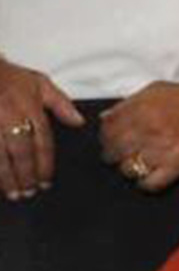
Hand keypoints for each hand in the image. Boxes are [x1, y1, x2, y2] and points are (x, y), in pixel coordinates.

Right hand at [0, 57, 83, 200]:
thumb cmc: (8, 76)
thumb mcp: (39, 82)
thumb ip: (60, 104)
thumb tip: (79, 122)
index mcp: (31, 109)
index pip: (43, 143)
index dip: (45, 165)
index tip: (45, 182)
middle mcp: (12, 118)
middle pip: (23, 153)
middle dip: (27, 176)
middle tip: (30, 193)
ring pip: (1, 156)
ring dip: (8, 177)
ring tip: (13, 193)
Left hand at [99, 80, 178, 191]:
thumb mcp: (158, 90)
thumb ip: (130, 103)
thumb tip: (106, 118)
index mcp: (142, 107)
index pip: (106, 129)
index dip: (106, 137)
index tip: (111, 141)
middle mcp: (149, 127)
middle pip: (112, 151)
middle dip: (114, 154)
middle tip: (122, 154)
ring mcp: (163, 148)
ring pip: (128, 169)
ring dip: (130, 168)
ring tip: (140, 163)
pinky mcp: (178, 164)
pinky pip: (149, 183)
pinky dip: (147, 182)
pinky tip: (152, 175)